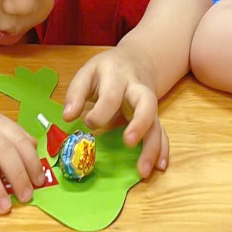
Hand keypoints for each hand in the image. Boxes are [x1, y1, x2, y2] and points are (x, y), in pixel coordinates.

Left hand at [63, 47, 169, 177]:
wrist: (137, 60)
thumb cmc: (107, 70)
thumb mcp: (88, 72)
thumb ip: (76, 93)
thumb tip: (68, 117)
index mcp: (118, 77)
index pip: (112, 96)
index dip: (99, 113)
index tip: (88, 123)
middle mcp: (138, 90)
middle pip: (146, 105)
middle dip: (139, 124)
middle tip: (129, 143)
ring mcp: (149, 105)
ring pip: (156, 124)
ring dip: (152, 147)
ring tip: (143, 171)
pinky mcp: (154, 118)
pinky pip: (162, 133)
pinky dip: (163, 150)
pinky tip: (160, 166)